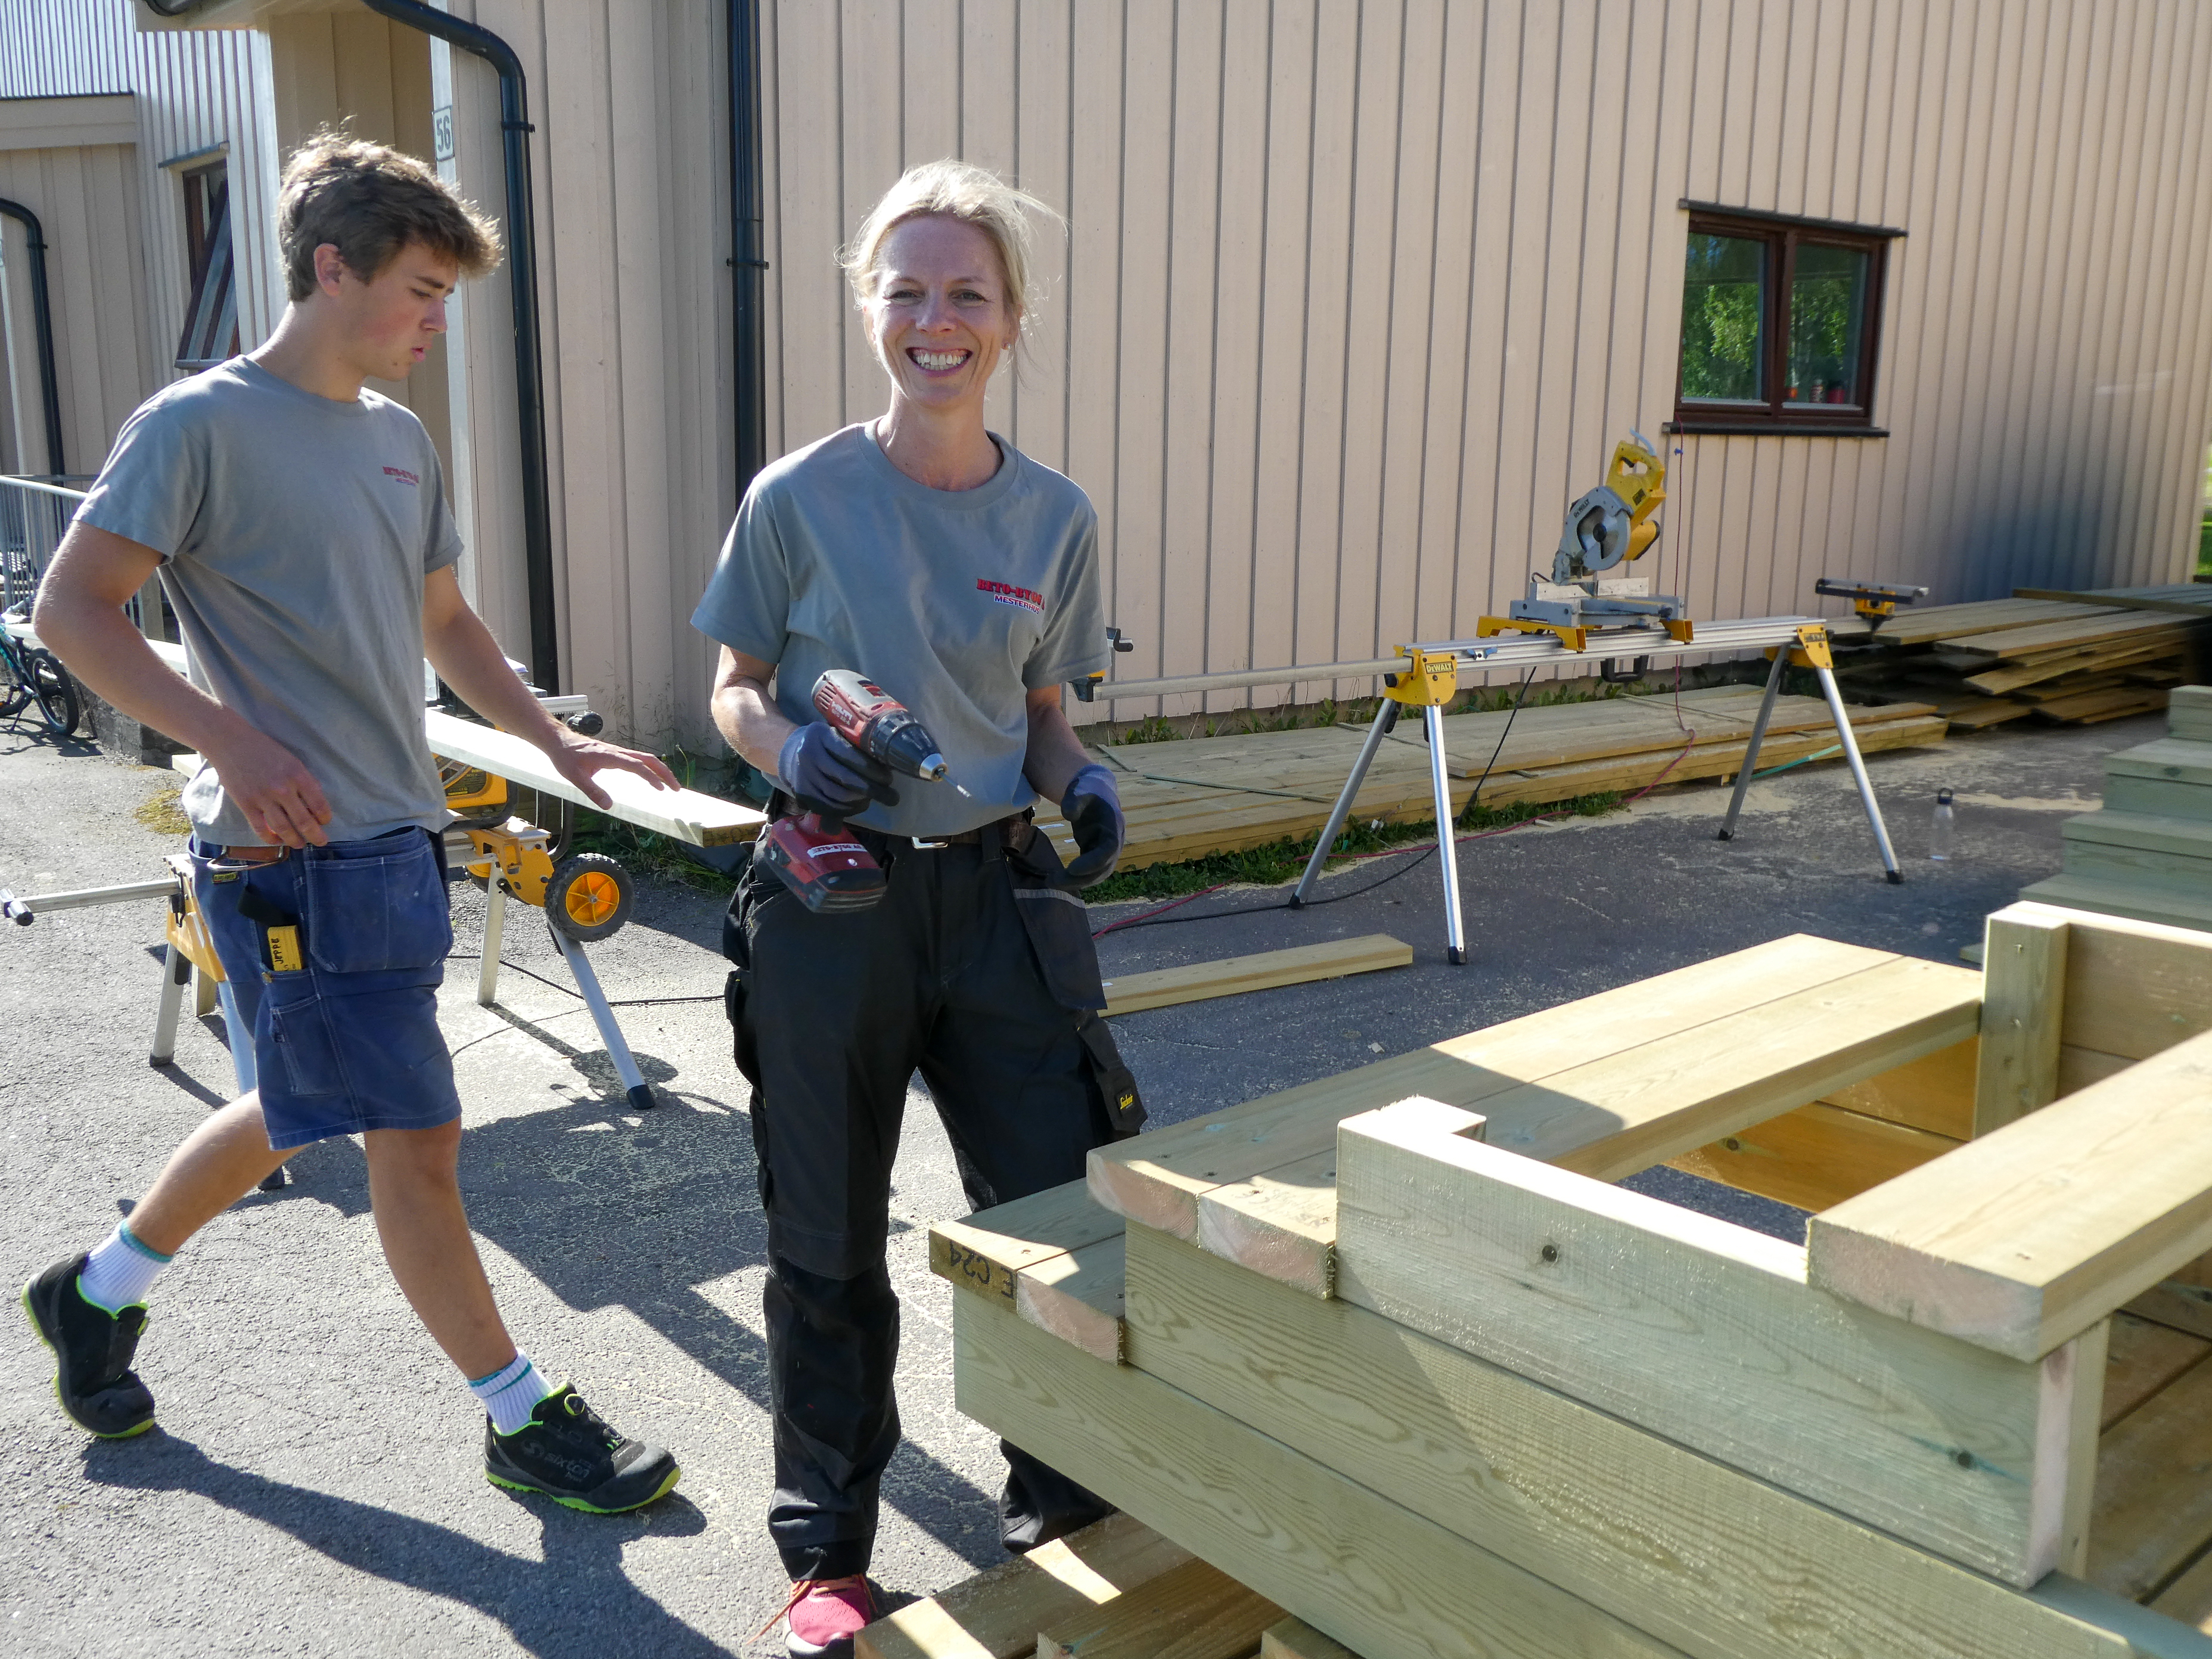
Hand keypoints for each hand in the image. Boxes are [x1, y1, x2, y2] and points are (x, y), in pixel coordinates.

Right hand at [202, 724, 331, 847]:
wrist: (231, 743)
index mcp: (298, 775)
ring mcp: (263, 798)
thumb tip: (315, 801)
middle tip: (321, 842)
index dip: (325, 817)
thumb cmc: (264, 749)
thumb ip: (304, 780)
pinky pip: (261, 828)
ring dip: (295, 840)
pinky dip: (271, 838)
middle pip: (304, 821)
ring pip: (284, 829)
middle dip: (316, 835)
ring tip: (300, 844)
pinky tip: (277, 841)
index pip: (319, 804)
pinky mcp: (246, 804)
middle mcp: (283, 789)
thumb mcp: (292, 760)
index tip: (326, 822)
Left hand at [549, 732, 680, 808]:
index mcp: (611, 756)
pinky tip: (650, 776)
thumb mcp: (575, 777)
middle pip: (648, 759)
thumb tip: (608, 805)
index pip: (637, 766)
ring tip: (669, 784)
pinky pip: (638, 759)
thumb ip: (592, 791)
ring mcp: (618, 752)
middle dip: (664, 772)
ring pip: (645, 758)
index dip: (651, 777)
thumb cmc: (566, 757)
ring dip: (659, 769)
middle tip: (676, 788)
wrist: (559, 741)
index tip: (661, 789)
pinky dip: (650, 767)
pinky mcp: (615, 753)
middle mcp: (617, 752)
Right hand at [778, 722, 897, 817]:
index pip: (849, 754)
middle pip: (845, 777)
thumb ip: (857, 745)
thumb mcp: (838, 734)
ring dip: (862, 802)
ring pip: (838, 795)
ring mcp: (803, 775)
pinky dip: (847, 809)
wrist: (792, 752)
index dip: (872, 769)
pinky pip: (828, 807)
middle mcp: (808, 754)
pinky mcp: (802, 792)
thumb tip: (888, 761)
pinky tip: (860, 806)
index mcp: (820, 734)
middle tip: (892, 796)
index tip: (889, 778)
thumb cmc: (826, 743)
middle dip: (872, 789)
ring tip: (877, 800)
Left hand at [1060, 763, 1123, 885]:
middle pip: (1104, 867)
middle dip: (1080, 878)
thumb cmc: (1086, 789)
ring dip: (1078, 882)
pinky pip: (1091, 871)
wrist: (1095, 789)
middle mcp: (1115, 840)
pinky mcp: (1098, 853)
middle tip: (1054, 881)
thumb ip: (1074, 800)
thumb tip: (1069, 814)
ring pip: (1098, 873)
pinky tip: (1059, 879)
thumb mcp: (1079, 789)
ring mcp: (1108, 849)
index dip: (1093, 862)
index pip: (1108, 849)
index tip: (1071, 869)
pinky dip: (1077, 878)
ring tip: (1053, 882)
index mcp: (1113, 825)